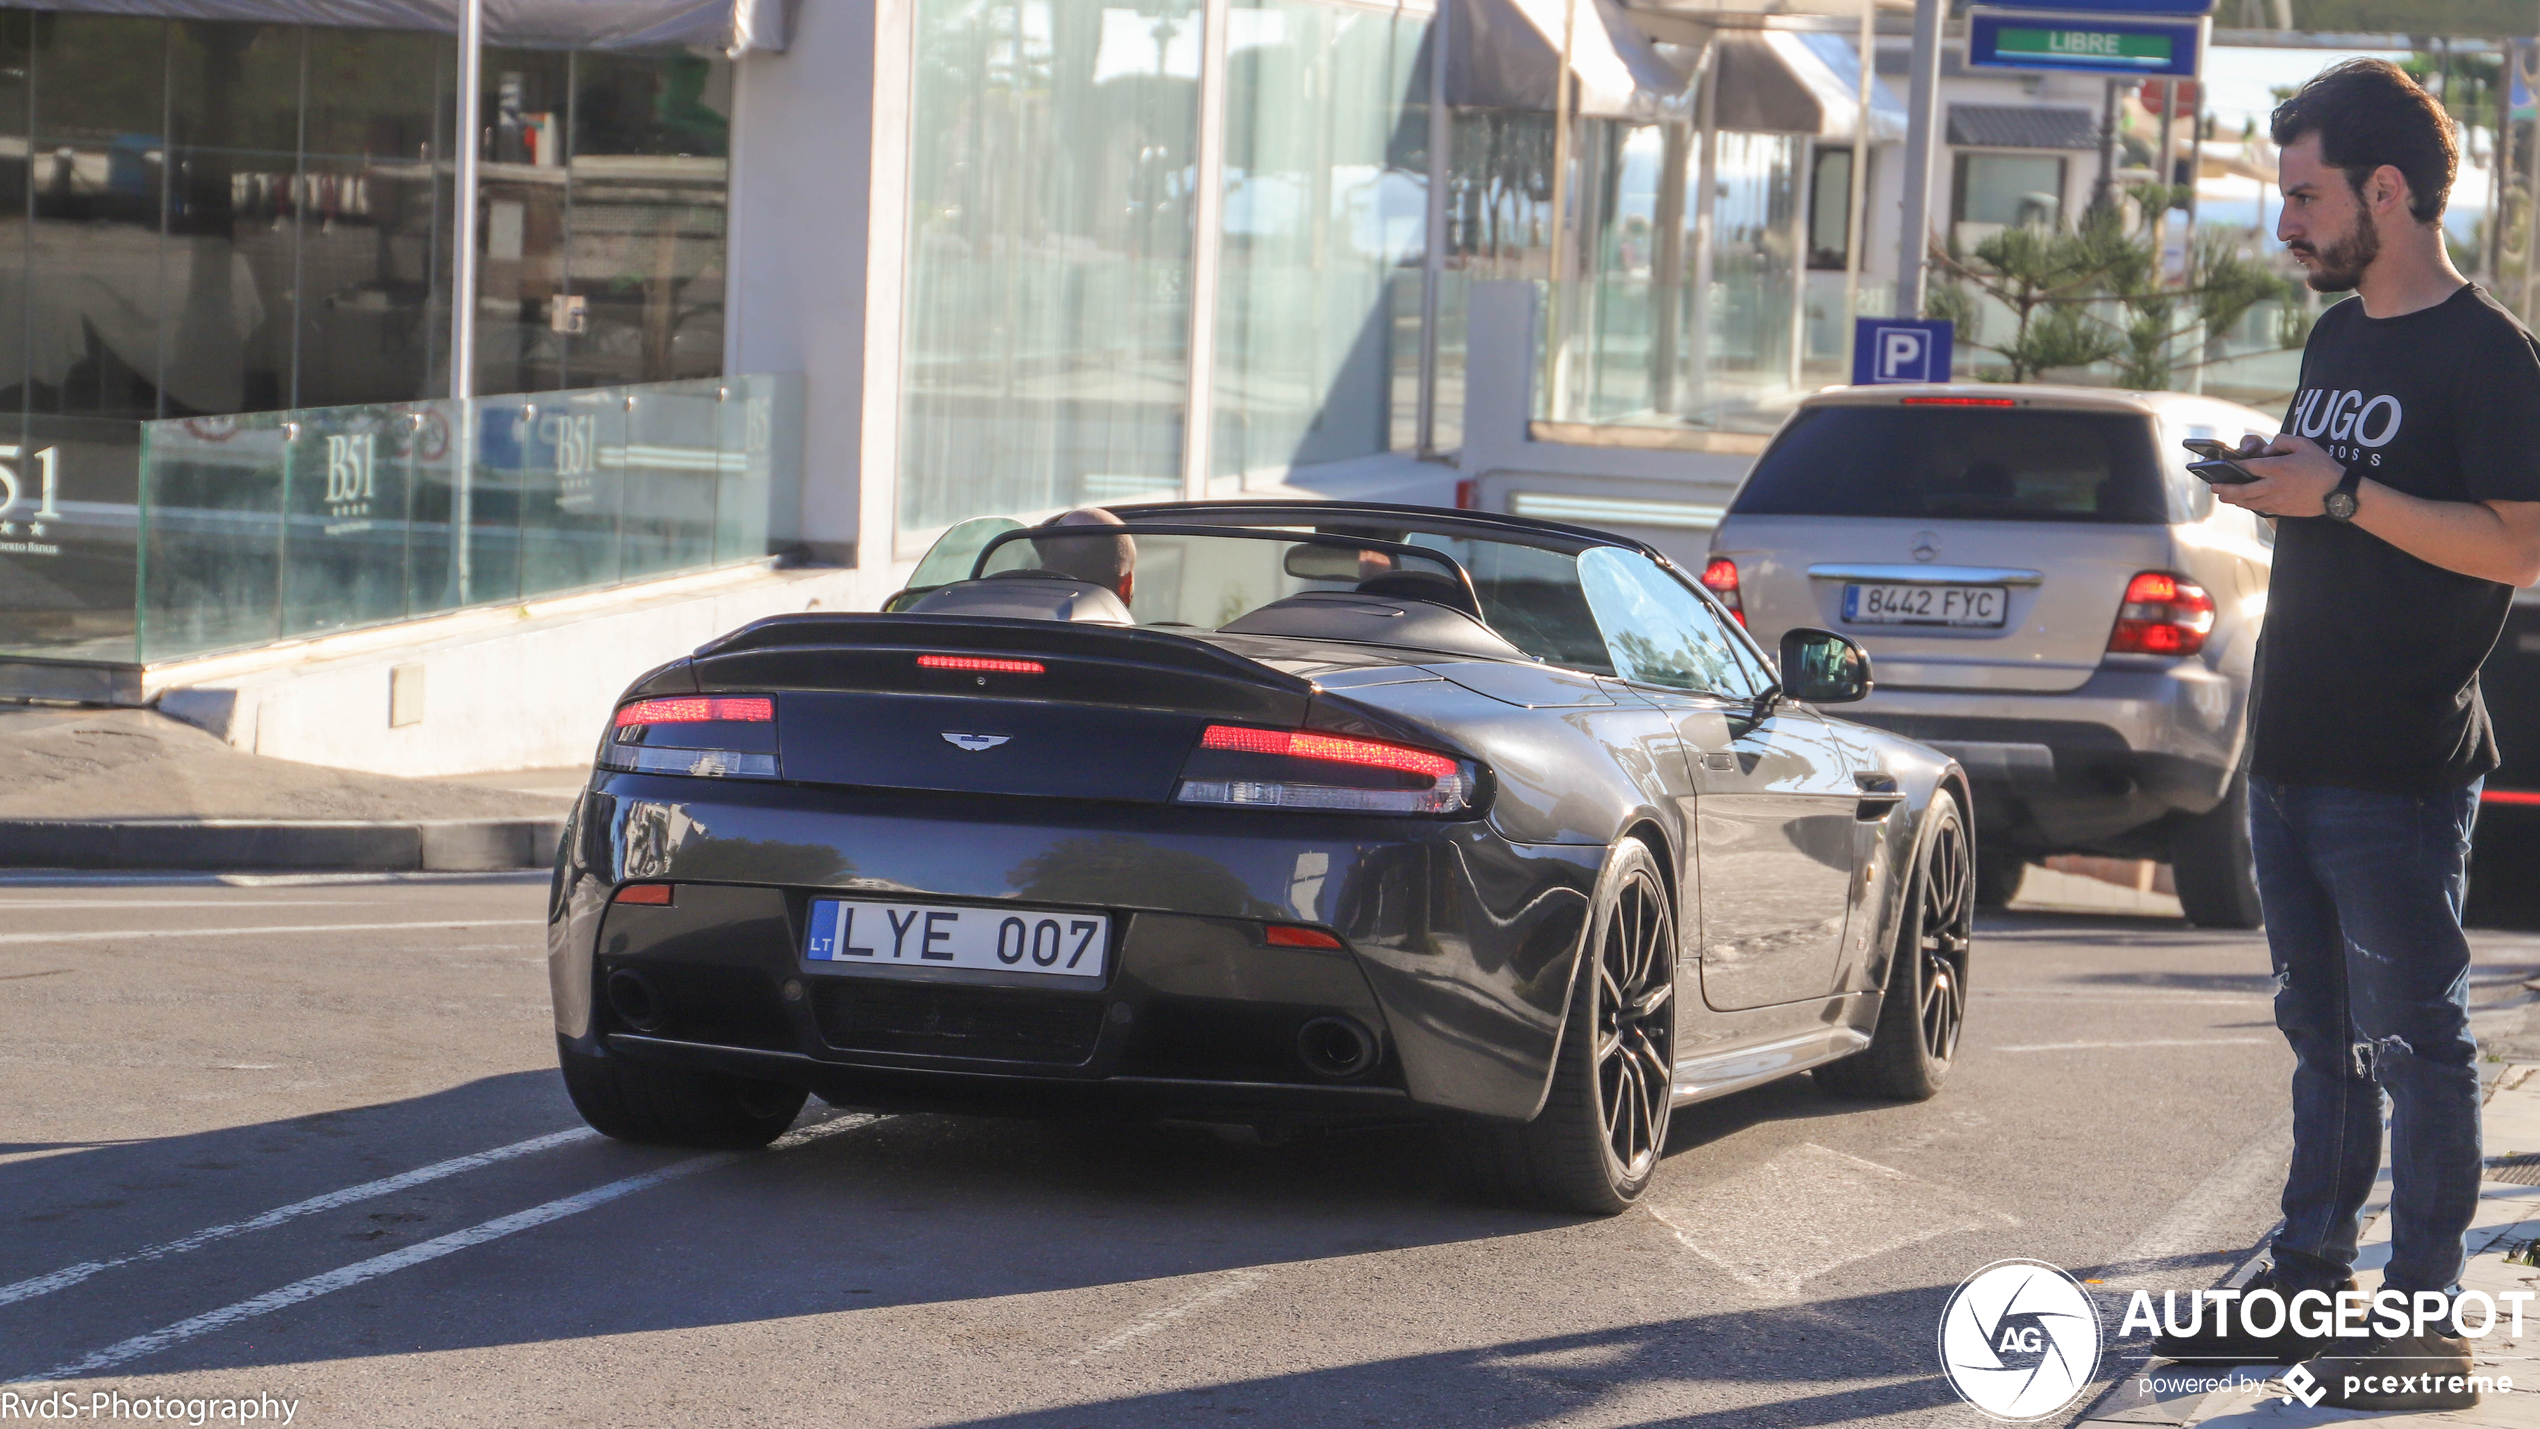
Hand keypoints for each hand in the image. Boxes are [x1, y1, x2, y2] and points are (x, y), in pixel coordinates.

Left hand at [2214, 432, 2346, 517]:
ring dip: (2234, 499)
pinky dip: (2249, 505)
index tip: (2221, 467)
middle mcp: (2274, 486)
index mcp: (2277, 468)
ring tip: (2224, 496)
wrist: (2337, 492)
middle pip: (2242, 490)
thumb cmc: (2322, 466)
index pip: (2248, 467)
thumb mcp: (2304, 445)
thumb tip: (2266, 449)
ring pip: (2249, 502)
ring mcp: (2277, 500)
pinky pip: (2260, 508)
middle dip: (2225, 489)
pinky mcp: (2282, 510)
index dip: (2233, 468)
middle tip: (2214, 487)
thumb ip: (2282, 441)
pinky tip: (2244, 502)